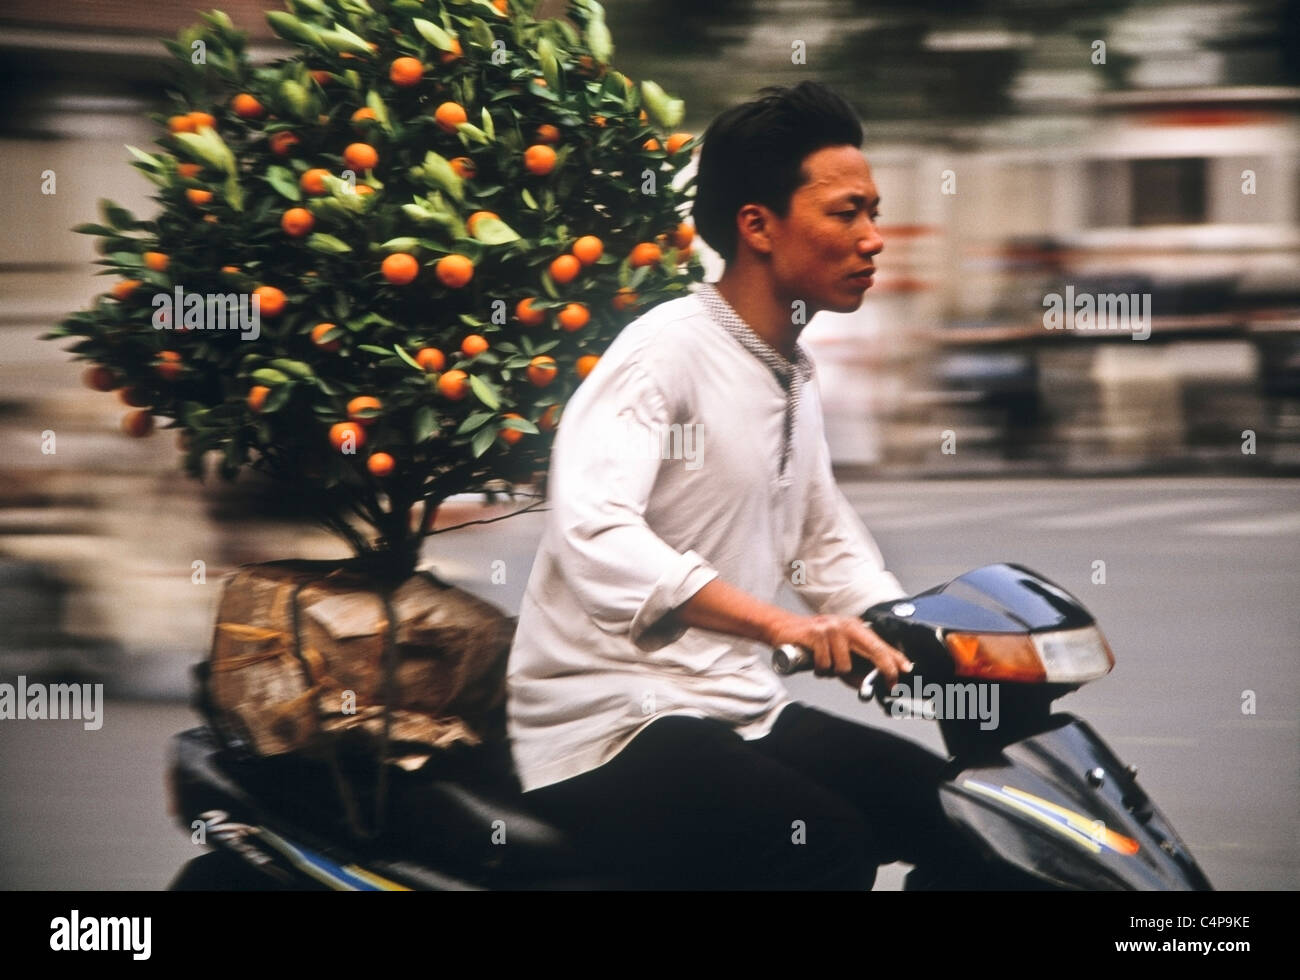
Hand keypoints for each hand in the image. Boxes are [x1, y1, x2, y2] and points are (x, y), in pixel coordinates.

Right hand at [766, 612, 912, 689]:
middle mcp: (846, 625)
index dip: (895, 659)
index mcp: (855, 628)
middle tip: (889, 682)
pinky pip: (825, 664)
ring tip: (824, 665)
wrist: (783, 629)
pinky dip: (819, 669)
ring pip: (844, 665)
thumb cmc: (812, 643)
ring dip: (833, 672)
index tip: (905, 671)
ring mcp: (832, 628)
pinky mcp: (816, 634)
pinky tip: (814, 662)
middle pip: (874, 648)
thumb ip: (854, 666)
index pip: (880, 644)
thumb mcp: (837, 654)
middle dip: (884, 668)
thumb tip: (870, 683)